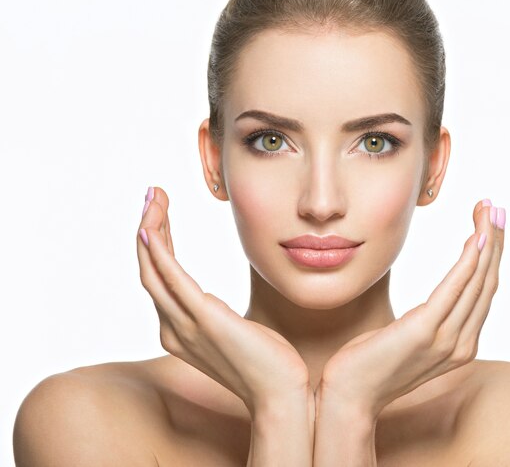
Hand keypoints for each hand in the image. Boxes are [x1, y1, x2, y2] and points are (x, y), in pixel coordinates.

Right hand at [137, 186, 312, 416]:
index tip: (159, 213)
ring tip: (154, 197)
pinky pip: (173, 279)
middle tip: (153, 194)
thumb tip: (209, 299)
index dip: (156, 243)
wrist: (281, 393)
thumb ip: (213, 314)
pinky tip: (152, 228)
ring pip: (155, 269)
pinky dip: (159, 252)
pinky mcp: (204, 319)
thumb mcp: (231, 330)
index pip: (159, 278)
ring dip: (151, 229)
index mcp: (178, 330)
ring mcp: (185, 326)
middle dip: (149, 227)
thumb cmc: (264, 361)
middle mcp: (172, 328)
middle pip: (150, 269)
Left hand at [316, 199, 504, 419]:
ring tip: (490, 211)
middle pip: (487, 282)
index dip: (491, 256)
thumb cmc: (372, 363)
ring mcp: (446, 340)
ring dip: (487, 241)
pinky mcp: (425, 332)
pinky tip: (476, 237)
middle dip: (495, 241)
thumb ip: (429, 320)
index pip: (483, 292)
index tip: (490, 224)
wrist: (349, 396)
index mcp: (460, 344)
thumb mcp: (407, 337)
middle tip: (497, 207)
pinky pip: (454, 289)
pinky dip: (469, 260)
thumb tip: (435, 301)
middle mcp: (462, 343)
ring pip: (477, 281)